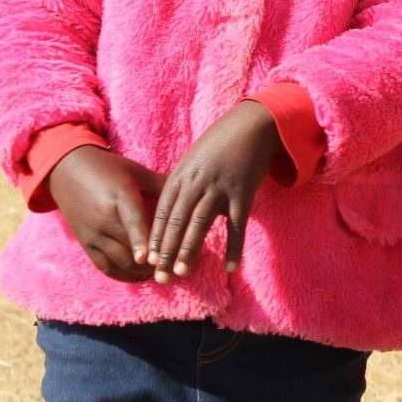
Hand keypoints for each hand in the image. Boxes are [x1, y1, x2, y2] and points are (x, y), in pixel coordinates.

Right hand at [47, 146, 164, 282]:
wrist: (67, 171)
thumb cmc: (108, 168)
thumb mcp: (135, 171)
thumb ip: (161, 184)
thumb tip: (192, 191)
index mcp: (119, 198)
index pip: (132, 222)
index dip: (141, 241)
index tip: (149, 259)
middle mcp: (103, 219)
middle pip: (127, 248)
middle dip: (150, 263)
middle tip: (174, 269)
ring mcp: (92, 234)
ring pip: (117, 262)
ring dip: (139, 273)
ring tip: (161, 274)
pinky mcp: (86, 244)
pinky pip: (104, 266)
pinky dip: (122, 276)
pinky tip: (140, 277)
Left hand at [146, 100, 280, 281]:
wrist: (252, 124)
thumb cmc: (221, 142)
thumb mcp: (194, 158)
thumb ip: (183, 182)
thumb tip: (174, 209)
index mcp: (182, 174)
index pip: (164, 212)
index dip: (156, 237)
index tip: (148, 260)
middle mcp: (197, 182)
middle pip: (178, 221)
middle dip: (167, 251)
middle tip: (160, 276)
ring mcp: (220, 188)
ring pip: (200, 224)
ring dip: (189, 250)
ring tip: (181, 272)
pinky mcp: (243, 193)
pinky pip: (237, 225)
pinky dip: (234, 247)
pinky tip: (231, 267)